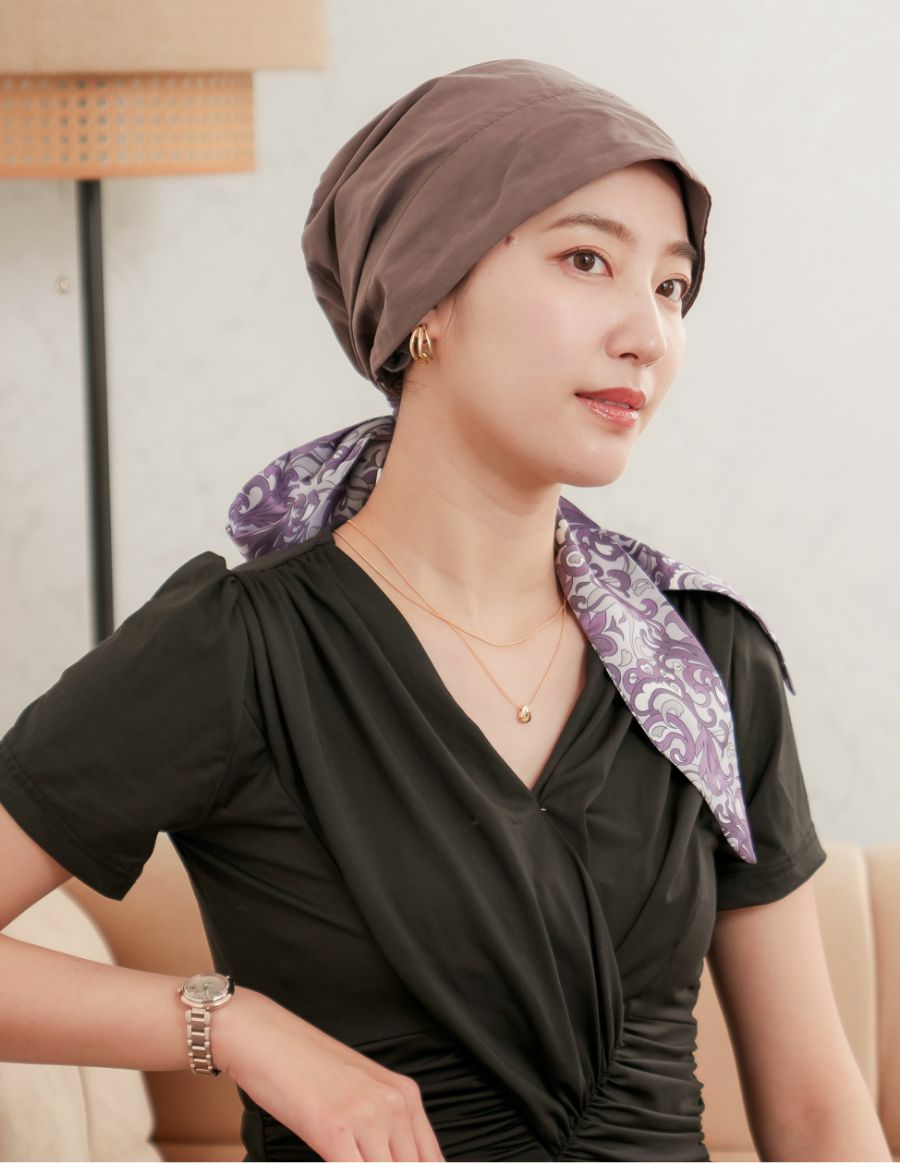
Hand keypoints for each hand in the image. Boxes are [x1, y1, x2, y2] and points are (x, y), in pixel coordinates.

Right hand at [215, 987, 445, 1161]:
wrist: (264, 1036)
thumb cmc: (305, 1065)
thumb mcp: (359, 1091)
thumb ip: (383, 1129)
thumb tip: (390, 1157)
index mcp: (406, 1095)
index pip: (432, 1160)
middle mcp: (394, 1105)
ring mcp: (367, 1117)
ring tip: (350, 1162)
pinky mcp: (334, 1129)